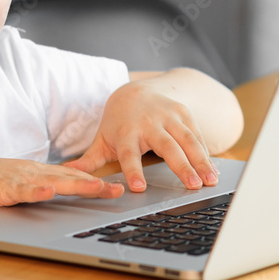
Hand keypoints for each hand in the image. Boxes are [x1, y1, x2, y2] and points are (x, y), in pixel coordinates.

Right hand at [0, 157, 123, 212]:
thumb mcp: (16, 189)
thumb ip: (34, 193)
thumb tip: (53, 199)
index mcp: (36, 174)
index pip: (71, 177)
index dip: (94, 181)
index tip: (115, 186)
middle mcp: (32, 173)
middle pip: (70, 178)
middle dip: (95, 184)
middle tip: (119, 189)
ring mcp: (18, 179)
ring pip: (52, 181)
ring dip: (75, 184)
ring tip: (97, 187)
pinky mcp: (2, 188)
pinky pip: (22, 190)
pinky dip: (35, 191)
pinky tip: (48, 192)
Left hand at [62, 78, 219, 192]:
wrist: (135, 91)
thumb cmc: (118, 123)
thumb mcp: (102, 139)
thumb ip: (88, 161)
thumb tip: (65, 174)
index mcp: (126, 132)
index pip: (129, 154)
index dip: (133, 170)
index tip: (138, 188)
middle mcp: (149, 123)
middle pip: (166, 147)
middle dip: (181, 166)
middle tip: (192, 186)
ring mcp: (169, 116)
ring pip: (187, 140)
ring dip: (201, 161)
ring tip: (210, 181)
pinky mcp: (184, 114)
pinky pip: (197, 134)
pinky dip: (206, 152)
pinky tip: (213, 170)